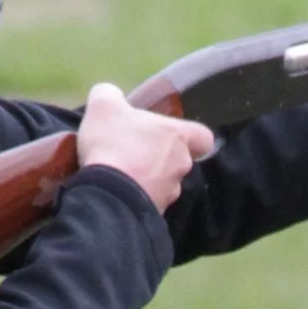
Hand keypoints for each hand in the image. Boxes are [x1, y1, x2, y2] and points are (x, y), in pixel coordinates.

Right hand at [78, 82, 216, 208]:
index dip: (190, 136)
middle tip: (132, 152)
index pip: (203, 137)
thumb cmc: (114, 144)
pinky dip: (135, 198)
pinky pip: (147, 203)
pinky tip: (114, 193)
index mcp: (178, 136)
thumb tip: (108, 95)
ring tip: (119, 175)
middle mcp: (181, 166)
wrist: (108, 196)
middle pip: (178, 160)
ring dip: (146, 179)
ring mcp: (169, 193)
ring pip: (163, 184)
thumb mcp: (104, 106)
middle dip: (158, 158)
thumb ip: (109, 94)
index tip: (171, 135)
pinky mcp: (154, 214)